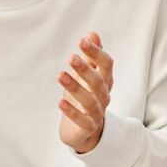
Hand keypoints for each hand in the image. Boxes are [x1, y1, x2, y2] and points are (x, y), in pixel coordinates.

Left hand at [57, 32, 112, 154]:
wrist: (85, 132)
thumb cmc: (85, 99)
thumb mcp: (87, 77)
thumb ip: (91, 57)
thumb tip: (92, 34)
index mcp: (105, 82)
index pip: (106, 65)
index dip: (96, 53)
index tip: (82, 41)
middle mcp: (104, 96)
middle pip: (99, 81)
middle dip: (86, 69)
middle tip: (71, 57)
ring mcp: (97, 113)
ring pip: (90, 100)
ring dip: (75, 87)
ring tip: (60, 75)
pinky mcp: (88, 127)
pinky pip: (82, 120)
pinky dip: (72, 111)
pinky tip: (60, 102)